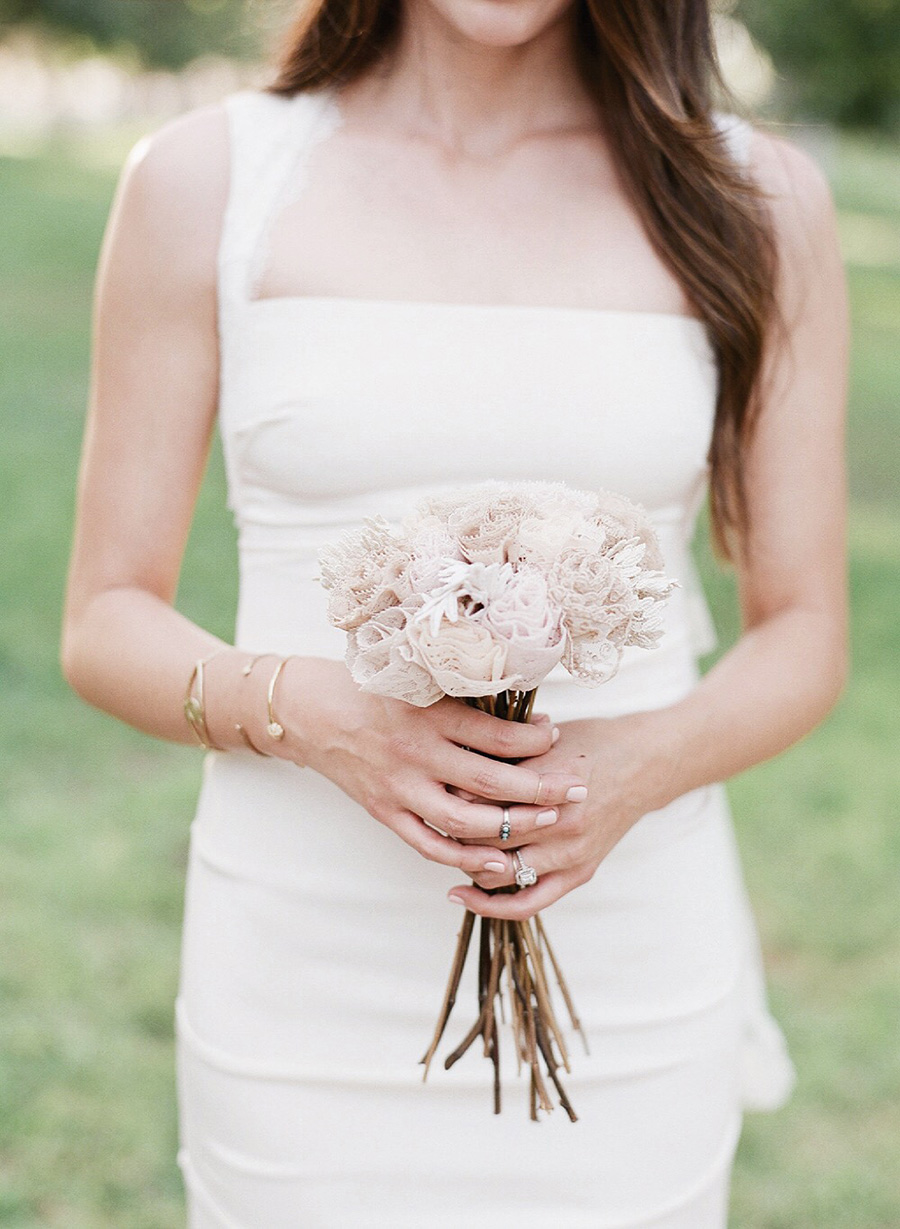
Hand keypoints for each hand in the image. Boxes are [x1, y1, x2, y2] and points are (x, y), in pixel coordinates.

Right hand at [276, 659, 590, 876]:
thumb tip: (517, 698)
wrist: (309, 713)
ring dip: (513, 826)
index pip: (495, 734)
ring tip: (549, 820)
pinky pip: (430, 845)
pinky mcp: (385, 813)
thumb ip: (460, 689)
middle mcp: (415, 755)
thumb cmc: (368, 687)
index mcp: (427, 715)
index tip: (557, 735)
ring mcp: (399, 789)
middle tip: (577, 788)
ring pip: (466, 821)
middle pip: (491, 782)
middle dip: (541, 788)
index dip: (534, 739)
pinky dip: (465, 857)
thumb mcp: (414, 677)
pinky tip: (497, 859)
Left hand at [446, 711, 673, 919]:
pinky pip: (529, 902)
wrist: (645, 763)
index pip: (480, 797)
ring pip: (498, 871)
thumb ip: (503, 756)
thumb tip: (452, 770)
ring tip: (446, 849)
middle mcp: (560, 822)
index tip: (435, 785)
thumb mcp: (544, 738)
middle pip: (484, 836)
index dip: (451, 793)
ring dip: (467, 862)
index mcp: (548, 782)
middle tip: (433, 815)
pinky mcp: (579, 873)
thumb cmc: (589, 742)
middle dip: (453, 828)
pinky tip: (462, 895)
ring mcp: (571, 853)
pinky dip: (492, 905)